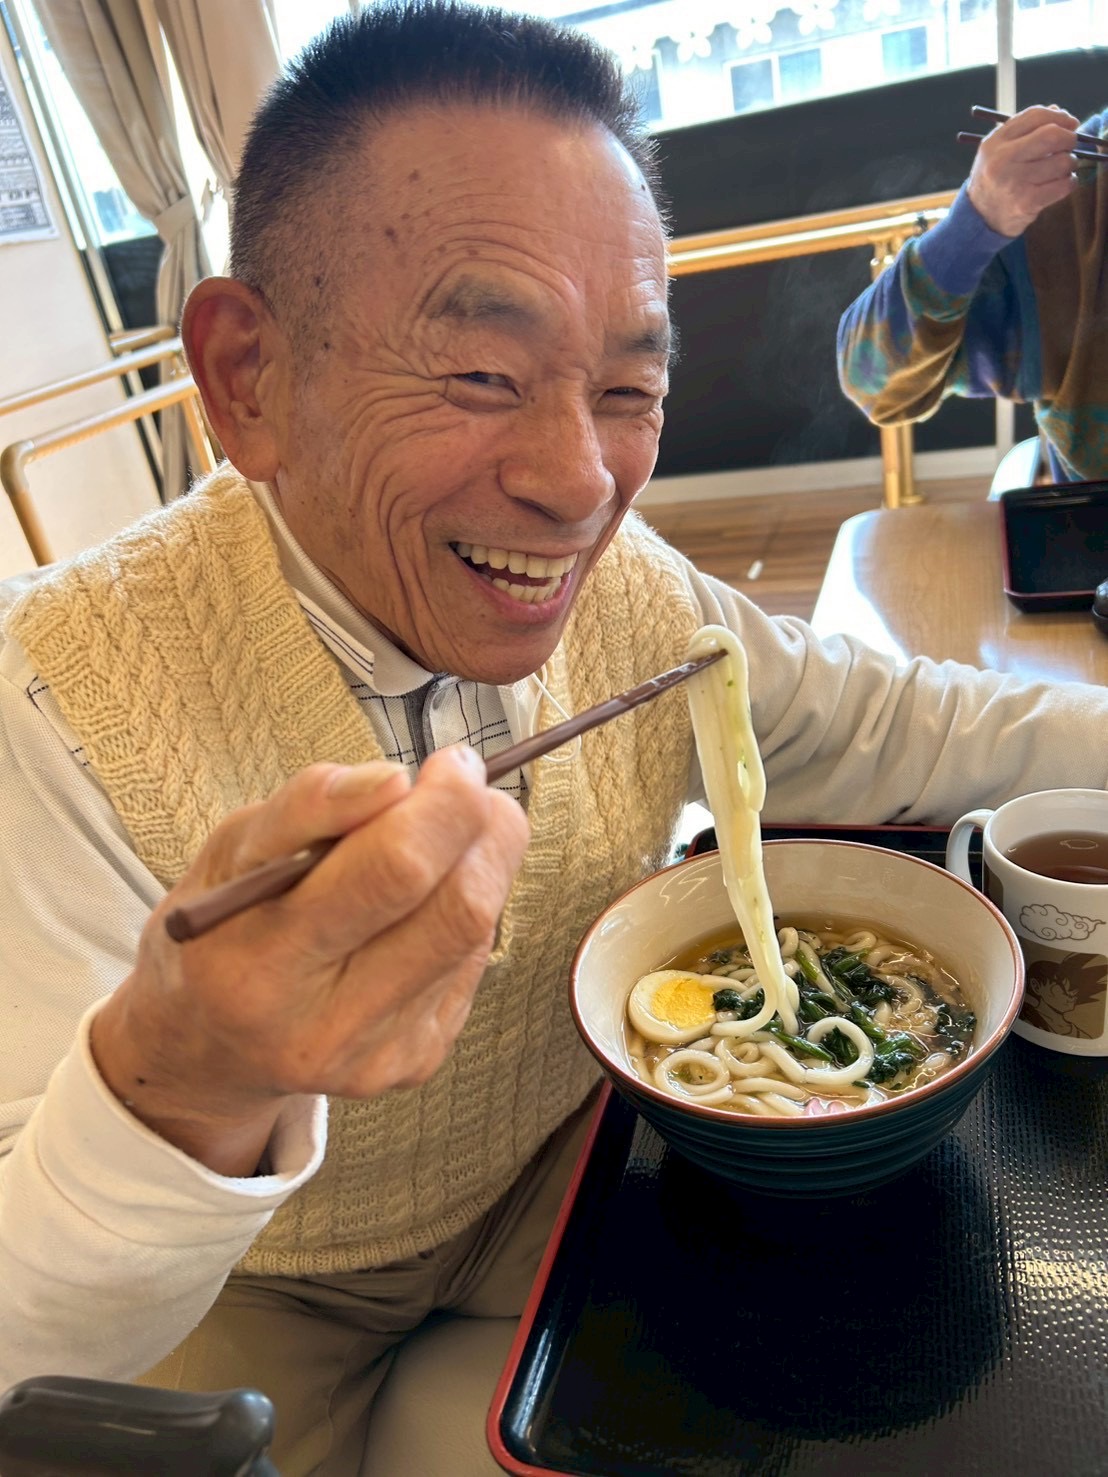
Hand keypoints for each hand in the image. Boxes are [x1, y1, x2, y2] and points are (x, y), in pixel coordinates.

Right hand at [90, 747, 529, 1174]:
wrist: (208, 1045)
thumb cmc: (224, 923)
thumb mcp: (233, 850)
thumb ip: (308, 807)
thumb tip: (397, 780)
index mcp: (261, 968)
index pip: (391, 875)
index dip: (443, 806)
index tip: (449, 763)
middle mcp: (324, 1028)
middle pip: (456, 911)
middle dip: (483, 828)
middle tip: (465, 784)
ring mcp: (377, 1055)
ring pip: (477, 934)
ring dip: (483, 861)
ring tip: (447, 832)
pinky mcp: (414, 1063)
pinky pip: (471, 964)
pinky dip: (464, 910)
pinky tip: (422, 901)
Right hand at [967, 104, 1080, 236]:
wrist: (980, 218)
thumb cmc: (996, 179)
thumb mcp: (999, 150)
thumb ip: (1025, 129)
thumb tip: (1058, 112)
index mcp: (995, 142)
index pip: (1035, 116)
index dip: (1060, 117)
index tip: (1070, 124)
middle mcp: (1002, 160)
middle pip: (1052, 136)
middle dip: (1069, 138)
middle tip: (1070, 145)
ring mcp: (1014, 183)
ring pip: (1062, 162)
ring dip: (1070, 163)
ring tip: (1061, 169)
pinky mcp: (1027, 203)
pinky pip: (1064, 185)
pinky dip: (1070, 182)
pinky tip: (1061, 183)